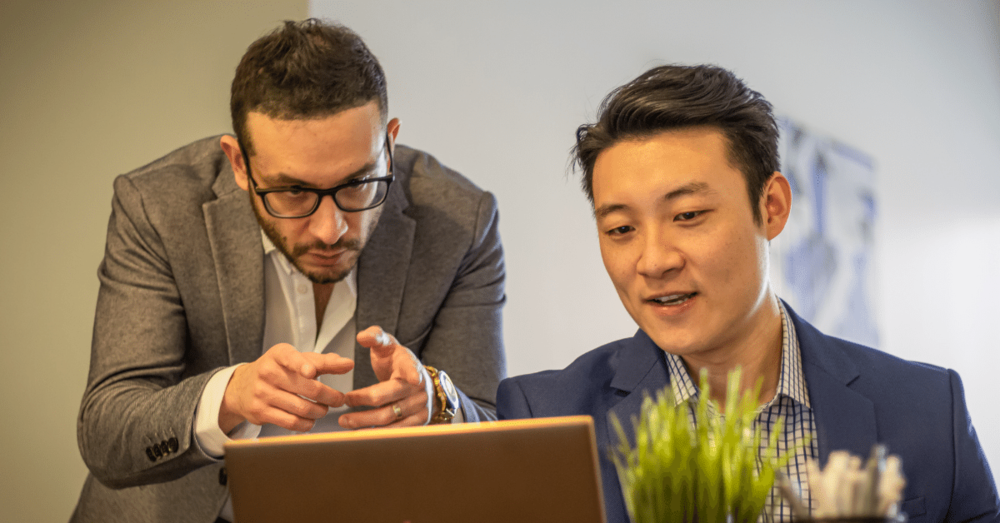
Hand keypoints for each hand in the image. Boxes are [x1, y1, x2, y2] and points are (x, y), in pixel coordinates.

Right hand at [219, 343, 354, 432]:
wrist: (242, 387)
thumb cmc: (279, 371)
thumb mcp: (297, 360)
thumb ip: (324, 362)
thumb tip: (347, 364)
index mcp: (278, 354)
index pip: (291, 358)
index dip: (302, 365)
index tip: (311, 372)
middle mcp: (268, 372)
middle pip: (307, 388)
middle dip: (330, 396)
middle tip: (339, 399)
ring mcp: (262, 393)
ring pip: (302, 408)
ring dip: (320, 411)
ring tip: (324, 409)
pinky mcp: (260, 412)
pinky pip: (291, 422)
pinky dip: (307, 424)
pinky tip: (311, 420)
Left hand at [339, 326, 434, 428]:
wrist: (420, 381)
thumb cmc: (398, 362)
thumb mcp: (388, 345)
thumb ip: (375, 337)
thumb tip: (362, 337)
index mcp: (411, 367)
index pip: (411, 369)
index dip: (413, 373)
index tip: (414, 378)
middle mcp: (418, 388)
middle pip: (390, 399)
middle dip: (364, 403)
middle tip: (342, 405)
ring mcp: (420, 407)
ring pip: (390, 419)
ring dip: (366, 423)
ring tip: (345, 422)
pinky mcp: (418, 422)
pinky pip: (396, 432)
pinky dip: (377, 433)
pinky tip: (361, 432)